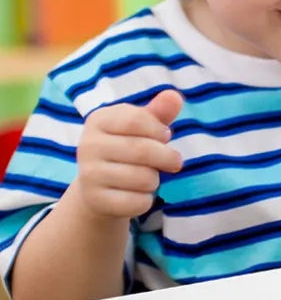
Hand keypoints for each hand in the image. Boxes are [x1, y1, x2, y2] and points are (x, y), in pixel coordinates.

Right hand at [74, 90, 183, 219]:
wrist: (99, 186)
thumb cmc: (127, 146)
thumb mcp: (142, 125)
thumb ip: (160, 111)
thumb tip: (174, 96)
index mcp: (99, 119)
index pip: (137, 120)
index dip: (159, 129)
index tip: (165, 135)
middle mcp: (87, 145)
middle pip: (142, 150)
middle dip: (167, 157)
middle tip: (174, 161)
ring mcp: (89, 175)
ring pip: (143, 178)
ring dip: (156, 179)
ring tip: (149, 177)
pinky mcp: (95, 201)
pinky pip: (137, 202)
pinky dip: (146, 200)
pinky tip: (138, 194)